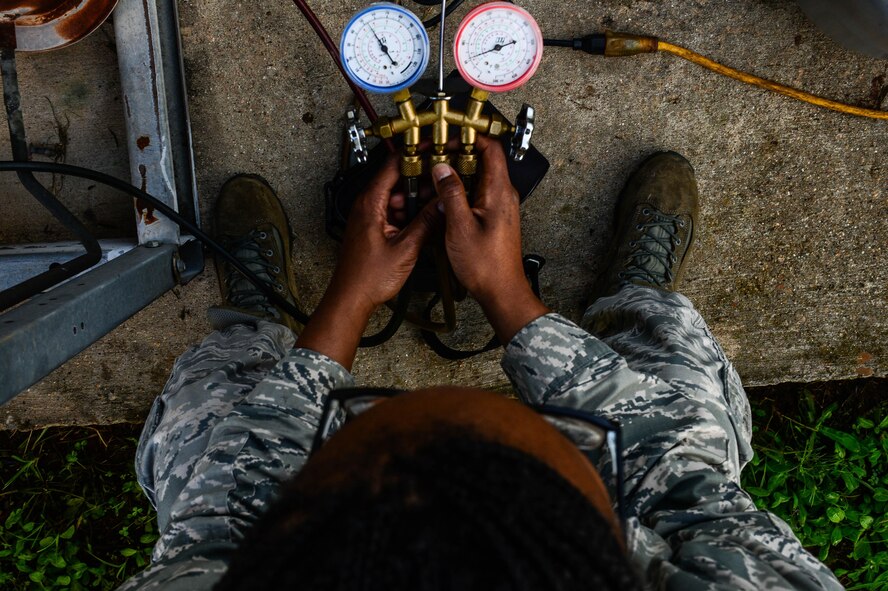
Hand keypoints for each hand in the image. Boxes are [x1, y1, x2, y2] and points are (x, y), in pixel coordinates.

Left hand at [330, 156, 436, 311]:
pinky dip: (411, 211)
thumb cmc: (368, 277)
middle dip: (422, 176)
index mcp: (370, 203)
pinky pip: (395, 211)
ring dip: (419, 196)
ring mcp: (370, 216)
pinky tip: (429, 216)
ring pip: (398, 196)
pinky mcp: (374, 228)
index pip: (393, 164)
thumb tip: (444, 203)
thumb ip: (427, 222)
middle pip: (397, 179)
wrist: (351, 298)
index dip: (415, 153)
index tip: (434, 146)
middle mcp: (367, 205)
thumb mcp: (405, 248)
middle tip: (445, 173)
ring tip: (442, 195)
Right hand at [432, 135, 547, 342]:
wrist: (501, 291)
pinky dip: (460, 190)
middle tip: (435, 156)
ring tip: (435, 176)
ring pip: (477, 177)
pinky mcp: (493, 217)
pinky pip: (476, 193)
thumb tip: (442, 168)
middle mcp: (503, 195)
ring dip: (456, 174)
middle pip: (482, 160)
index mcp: (499, 192)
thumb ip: (450, 193)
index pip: (491, 148)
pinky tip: (443, 198)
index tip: (448, 139)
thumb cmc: (486, 265)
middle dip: (457, 154)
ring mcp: (499, 206)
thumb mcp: (460, 226)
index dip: (469, 137)